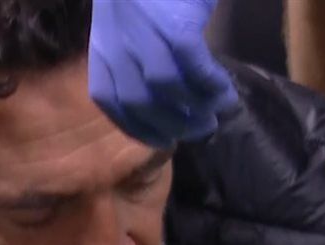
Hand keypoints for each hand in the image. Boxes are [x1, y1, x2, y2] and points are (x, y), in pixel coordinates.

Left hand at [89, 0, 238, 146]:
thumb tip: (164, 95)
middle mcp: (117, 46)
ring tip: (219, 111)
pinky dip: (210, 85)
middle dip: (173, 124)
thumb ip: (132, 56)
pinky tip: (224, 91)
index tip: (164, 140)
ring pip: (167, 90)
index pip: (111, 104)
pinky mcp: (175, 25)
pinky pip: (194, 68)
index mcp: (101, 48)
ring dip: (197, 107)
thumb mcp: (126, 24)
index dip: (138, 128)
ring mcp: (144, 35)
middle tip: (201, 129)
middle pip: (140, 104)